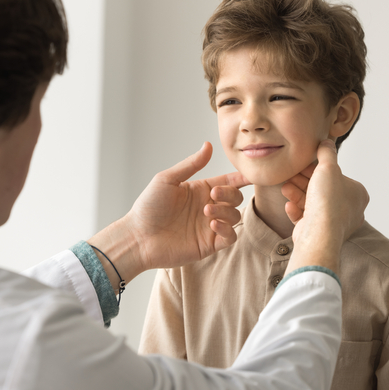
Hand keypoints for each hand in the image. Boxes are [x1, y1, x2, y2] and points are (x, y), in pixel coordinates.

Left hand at [125, 142, 248, 270]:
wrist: (138, 236)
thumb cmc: (148, 206)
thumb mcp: (168, 179)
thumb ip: (191, 164)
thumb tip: (208, 145)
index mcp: (201, 190)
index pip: (229, 181)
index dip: (241, 178)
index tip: (250, 174)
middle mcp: (208, 207)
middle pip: (236, 198)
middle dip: (230, 194)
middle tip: (213, 194)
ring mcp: (209, 226)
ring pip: (235, 216)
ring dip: (226, 212)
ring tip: (206, 212)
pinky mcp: (209, 244)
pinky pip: (230, 237)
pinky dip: (227, 230)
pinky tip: (213, 224)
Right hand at [281, 140, 368, 274]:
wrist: (319, 234)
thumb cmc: (328, 202)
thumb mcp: (328, 168)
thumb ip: (327, 153)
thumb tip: (327, 142)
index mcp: (357, 194)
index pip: (335, 176)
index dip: (316, 169)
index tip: (301, 165)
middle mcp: (349, 209)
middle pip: (321, 189)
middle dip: (302, 181)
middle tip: (289, 175)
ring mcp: (334, 223)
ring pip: (312, 203)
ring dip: (297, 194)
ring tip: (285, 188)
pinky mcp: (319, 233)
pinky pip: (307, 218)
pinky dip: (297, 211)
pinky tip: (289, 205)